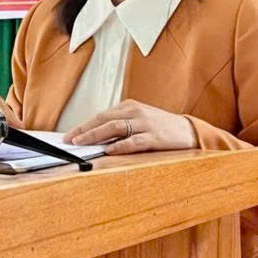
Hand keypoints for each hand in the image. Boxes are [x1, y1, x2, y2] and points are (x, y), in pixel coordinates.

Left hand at [63, 99, 199, 154]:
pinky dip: (119, 146)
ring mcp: (145, 123)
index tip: (68, 136)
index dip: (82, 126)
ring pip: (114, 127)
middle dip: (83, 130)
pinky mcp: (155, 137)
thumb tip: (95, 139)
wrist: (189, 131)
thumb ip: (120, 126)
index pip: (100, 115)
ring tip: (82, 144)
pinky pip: (133, 141)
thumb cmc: (161, 127)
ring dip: (95, 136)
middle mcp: (135, 112)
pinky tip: (108, 151)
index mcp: (129, 106)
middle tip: (69, 141)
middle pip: (103, 119)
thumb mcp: (139, 120)